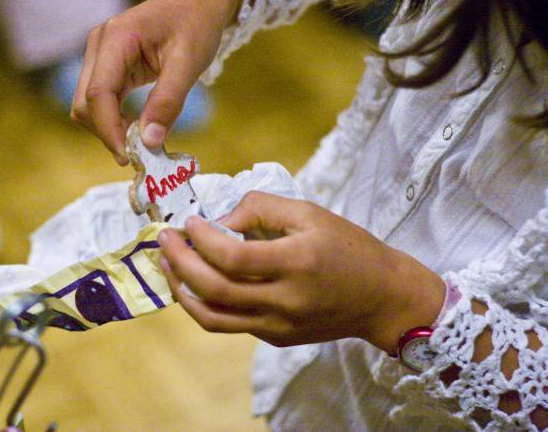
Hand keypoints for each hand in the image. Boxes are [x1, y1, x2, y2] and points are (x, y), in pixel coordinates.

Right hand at [70, 0, 240, 164]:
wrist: (199, 1)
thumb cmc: (196, 24)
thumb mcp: (189, 64)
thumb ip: (168, 102)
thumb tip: (149, 142)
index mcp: (117, 39)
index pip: (98, 94)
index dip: (109, 130)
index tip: (129, 156)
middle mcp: (100, 44)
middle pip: (85, 102)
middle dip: (107, 133)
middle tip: (137, 156)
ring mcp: (100, 54)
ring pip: (87, 104)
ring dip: (108, 128)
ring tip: (140, 144)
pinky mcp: (107, 63)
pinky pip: (100, 98)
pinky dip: (113, 118)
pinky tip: (136, 129)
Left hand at [158, 192, 444, 352]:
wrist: (383, 297)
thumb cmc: (349, 247)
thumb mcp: (310, 213)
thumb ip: (261, 208)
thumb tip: (219, 220)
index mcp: (296, 263)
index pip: (231, 257)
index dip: (200, 239)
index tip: (187, 222)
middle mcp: (284, 301)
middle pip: (214, 289)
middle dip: (179, 263)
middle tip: (164, 240)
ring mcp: (279, 326)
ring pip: (213, 318)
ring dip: (182, 291)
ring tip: (168, 266)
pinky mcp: (277, 339)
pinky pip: (230, 325)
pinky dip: (205, 304)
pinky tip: (196, 284)